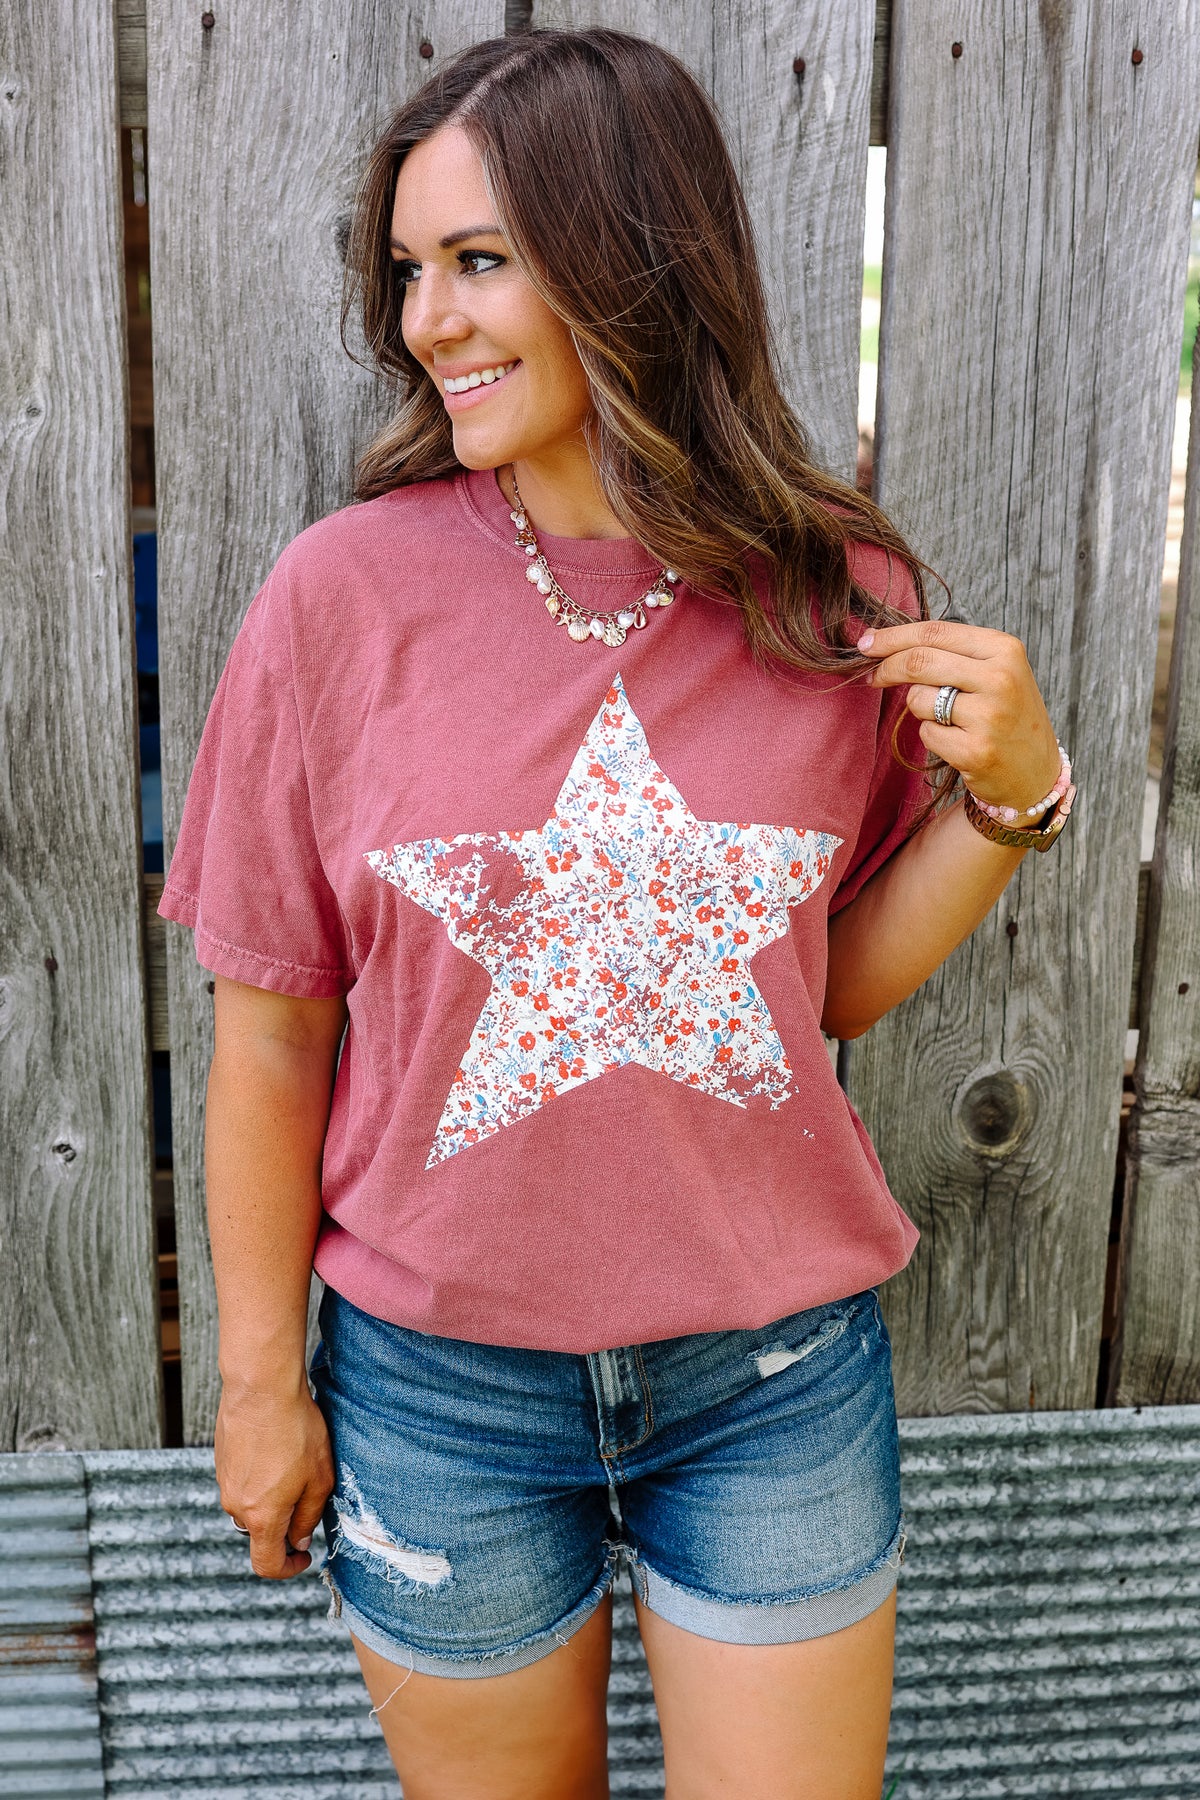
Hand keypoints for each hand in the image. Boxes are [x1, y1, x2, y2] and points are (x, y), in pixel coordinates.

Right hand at [215, 1382, 333, 1579]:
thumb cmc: (296, 1430)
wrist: (261, 1387)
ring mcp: (224, 1482)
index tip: (303, 1555)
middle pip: (260, 1531)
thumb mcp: (319, 1478)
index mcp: (262, 1517)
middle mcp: (236, 1505)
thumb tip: (297, 1541)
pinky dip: (259, 1476)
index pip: (266, 1564)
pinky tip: (275, 1448)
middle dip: (284, 1523)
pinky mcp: (221, 1460)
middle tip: (307, 1492)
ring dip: (271, 1496)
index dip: (287, 1568)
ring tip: (293, 1462)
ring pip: (251, 1504)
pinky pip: (242, 1481)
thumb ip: (308, 1517)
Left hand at [859, 619, 1061, 811]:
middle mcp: (1000, 678)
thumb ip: (949, 653)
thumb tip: (884, 643)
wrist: (1035, 771)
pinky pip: (926, 733)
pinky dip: (932, 736)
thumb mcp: (992, 671)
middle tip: (873, 677)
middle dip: (887, 668)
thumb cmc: (1005, 714)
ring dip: (919, 709)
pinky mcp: (975, 750)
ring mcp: (989, 716)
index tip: (866, 643)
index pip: (934, 632)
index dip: (893, 637)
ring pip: (918, 699)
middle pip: (919, 661)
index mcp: (1004, 649)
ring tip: (949, 719)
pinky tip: (957, 741)